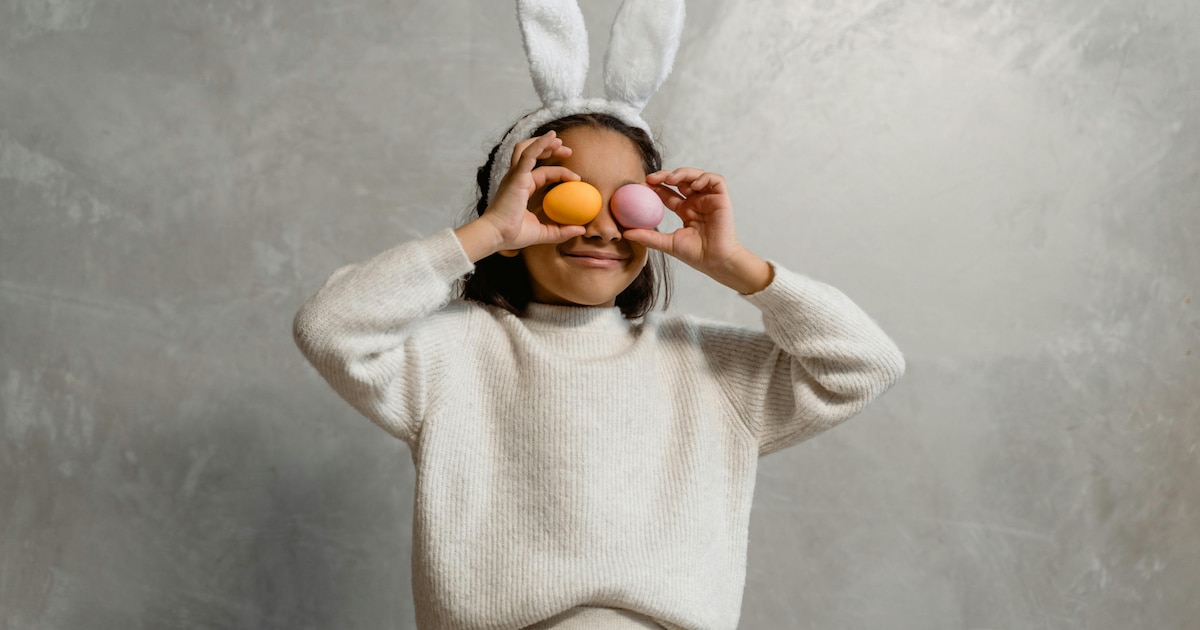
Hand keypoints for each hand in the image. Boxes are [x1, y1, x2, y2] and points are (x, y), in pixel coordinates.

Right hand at [481, 131, 586, 251]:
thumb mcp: (543, 233)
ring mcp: (515, 176)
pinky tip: (551, 137)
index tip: (576, 179)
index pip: (542, 173)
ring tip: (559, 141)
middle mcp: (517, 179)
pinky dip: (539, 144)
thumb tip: (582, 229)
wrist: (497, 235)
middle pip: (534, 156)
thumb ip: (562, 231)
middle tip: (568, 151)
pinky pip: (528, 154)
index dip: (559, 172)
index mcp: (522, 188)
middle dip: (551, 149)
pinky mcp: (516, 176)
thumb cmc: (513, 235)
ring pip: (528, 149)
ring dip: (544, 143)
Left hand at [623, 168, 743, 272]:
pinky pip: (715, 180)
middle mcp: (696, 202)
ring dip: (682, 173)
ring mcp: (709, 199)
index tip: (642, 186)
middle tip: (651, 178)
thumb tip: (625, 233)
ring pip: (695, 176)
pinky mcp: (721, 198)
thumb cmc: (695, 255)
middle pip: (679, 181)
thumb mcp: (667, 244)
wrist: (715, 261)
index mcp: (685, 210)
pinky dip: (704, 178)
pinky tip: (693, 185)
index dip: (656, 187)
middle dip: (665, 176)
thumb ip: (647, 237)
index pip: (668, 193)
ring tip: (670, 179)